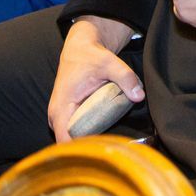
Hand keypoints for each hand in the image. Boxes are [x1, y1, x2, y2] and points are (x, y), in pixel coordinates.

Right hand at [47, 17, 144, 142]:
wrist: (80, 47)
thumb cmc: (91, 55)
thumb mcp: (109, 62)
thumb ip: (125, 78)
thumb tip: (139, 96)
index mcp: (61, 107)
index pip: (65, 141)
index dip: (82, 148)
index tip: (102, 147)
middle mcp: (56, 116)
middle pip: (69, 144)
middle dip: (87, 147)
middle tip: (109, 145)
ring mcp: (59, 117)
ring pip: (71, 139)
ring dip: (88, 141)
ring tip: (107, 140)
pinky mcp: (66, 116)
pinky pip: (74, 132)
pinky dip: (87, 134)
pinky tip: (102, 132)